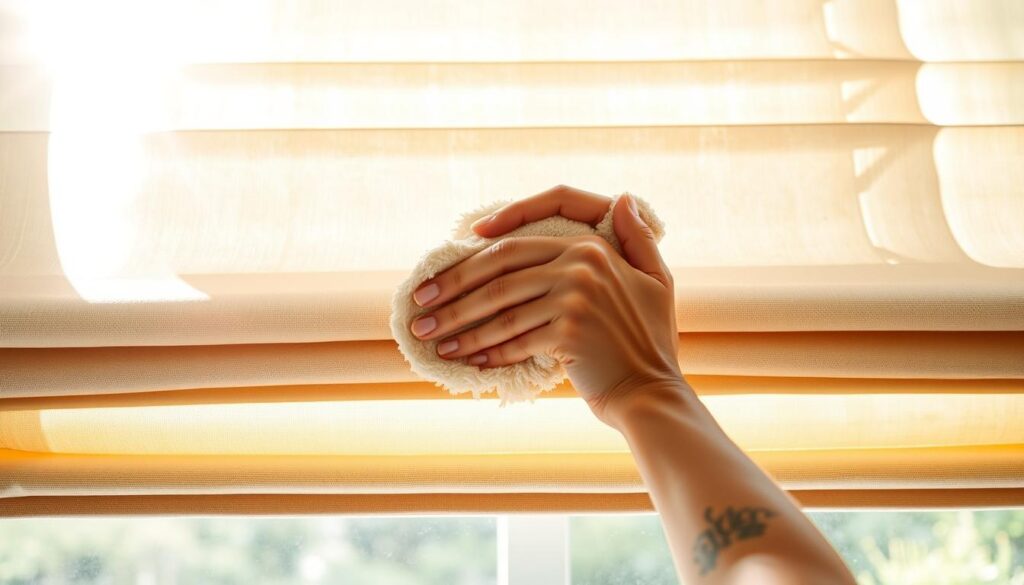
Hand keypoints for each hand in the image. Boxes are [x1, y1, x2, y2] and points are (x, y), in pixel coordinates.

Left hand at [408, 185, 683, 425]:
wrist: (652, 394)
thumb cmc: (649, 342)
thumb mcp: (655, 280)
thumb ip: (637, 239)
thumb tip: (621, 199)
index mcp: (592, 247)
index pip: (518, 240)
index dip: (476, 250)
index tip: (445, 261)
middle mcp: (583, 264)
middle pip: (498, 271)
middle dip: (452, 290)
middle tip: (420, 308)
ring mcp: (575, 297)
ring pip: (499, 309)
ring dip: (458, 326)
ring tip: (431, 338)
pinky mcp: (568, 332)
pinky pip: (513, 339)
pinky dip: (486, 351)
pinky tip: (465, 359)